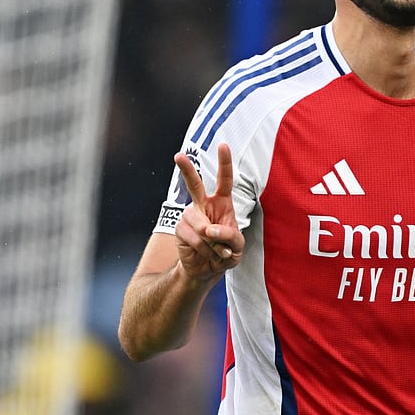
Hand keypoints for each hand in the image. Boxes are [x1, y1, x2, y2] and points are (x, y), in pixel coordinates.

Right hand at [173, 144, 243, 278]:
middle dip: (186, 170)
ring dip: (213, 243)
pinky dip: (204, 249)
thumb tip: (209, 229)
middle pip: (194, 184)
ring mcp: (190, 216)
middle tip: (178, 156)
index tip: (223, 145)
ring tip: (216, 250)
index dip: (224, 162)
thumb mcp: (237, 246)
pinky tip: (207, 253)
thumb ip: (230, 236)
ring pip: (201, 225)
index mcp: (222, 203)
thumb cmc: (225, 252)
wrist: (206, 269)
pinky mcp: (180, 229)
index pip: (225, 180)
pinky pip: (193, 237)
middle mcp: (204, 205)